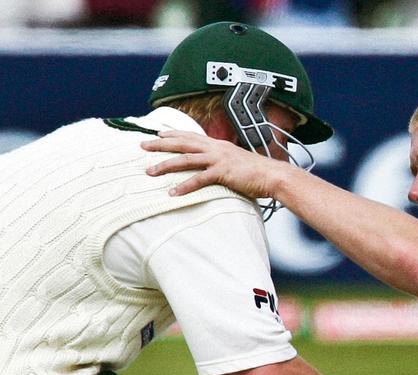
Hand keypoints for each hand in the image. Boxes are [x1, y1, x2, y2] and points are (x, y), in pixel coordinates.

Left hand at [142, 132, 278, 199]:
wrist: (273, 176)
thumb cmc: (257, 173)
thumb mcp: (237, 163)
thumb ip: (223, 163)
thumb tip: (214, 169)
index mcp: (218, 145)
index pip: (191, 136)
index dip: (173, 134)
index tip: (157, 134)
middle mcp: (216, 148)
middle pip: (182, 143)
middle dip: (160, 144)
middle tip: (142, 146)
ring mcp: (218, 160)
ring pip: (185, 160)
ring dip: (165, 165)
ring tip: (149, 171)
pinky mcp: (223, 173)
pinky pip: (199, 180)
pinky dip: (184, 186)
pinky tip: (173, 193)